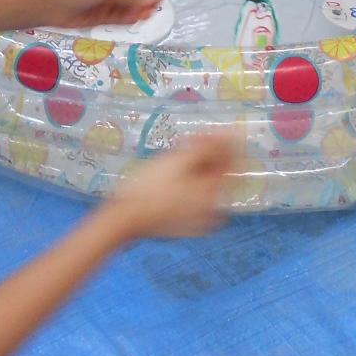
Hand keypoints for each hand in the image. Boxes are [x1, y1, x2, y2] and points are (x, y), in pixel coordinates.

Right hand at [100, 133, 238, 239]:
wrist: (125, 218)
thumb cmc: (151, 187)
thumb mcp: (178, 161)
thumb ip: (206, 147)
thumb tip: (227, 135)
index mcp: (214, 195)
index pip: (231, 164)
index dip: (224, 143)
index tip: (211, 129)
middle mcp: (213, 211)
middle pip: (217, 175)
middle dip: (207, 155)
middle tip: (189, 140)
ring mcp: (200, 221)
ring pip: (205, 186)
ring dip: (197, 168)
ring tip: (178, 155)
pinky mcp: (187, 226)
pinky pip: (195, 199)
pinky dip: (190, 184)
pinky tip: (173, 174)